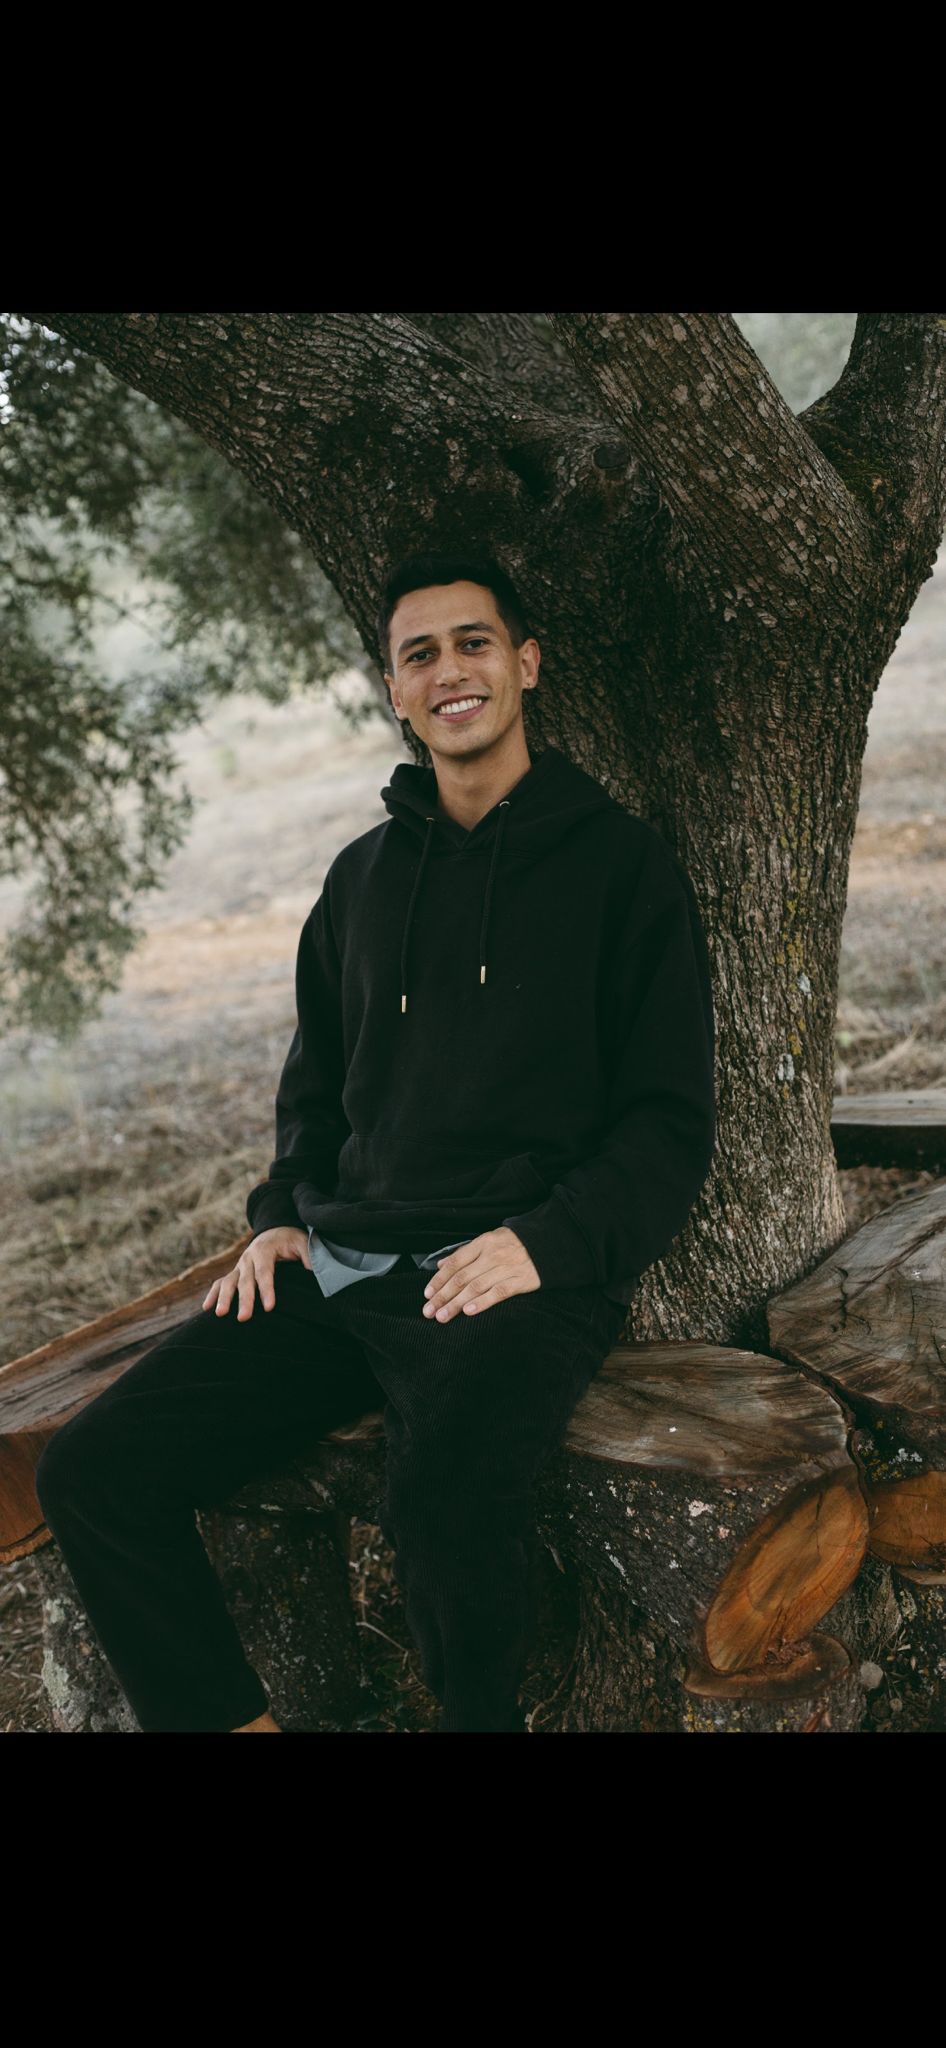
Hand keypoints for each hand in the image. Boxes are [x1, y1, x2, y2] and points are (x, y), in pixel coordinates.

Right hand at [202, 1226, 310, 1320]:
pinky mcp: (235, 1272)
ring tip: (220, 1315)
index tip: (269, 1307)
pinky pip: (220, 1282)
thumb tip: (315, 1272)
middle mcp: (248, 1258)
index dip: (267, 1290)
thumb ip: (308, 1256)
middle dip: (244, 1299)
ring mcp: (239, 1266)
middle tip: (244, 1318)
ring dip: (223, 1298)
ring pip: (228, 1281)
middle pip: (245, 1280)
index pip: (265, 1272)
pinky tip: (206, 1308)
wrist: (275, 1230)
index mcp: (265, 1250)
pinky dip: (212, 1294)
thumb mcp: (302, 1242)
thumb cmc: (291, 1240)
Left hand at [421, 1227, 539, 1321]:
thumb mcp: (489, 1240)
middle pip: (461, 1278)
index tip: (427, 1294)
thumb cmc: (516, 1243)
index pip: (455, 1263)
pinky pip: (499, 1292)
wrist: (550, 1242)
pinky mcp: (521, 1280)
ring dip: (456, 1304)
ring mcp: (507, 1268)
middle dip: (442, 1296)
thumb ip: (465, 1253)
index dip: (439, 1280)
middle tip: (428, 1311)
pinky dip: (482, 1302)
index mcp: (483, 1243)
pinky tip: (468, 1311)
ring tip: (442, 1316)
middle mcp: (492, 1255)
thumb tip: (440, 1264)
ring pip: (476, 1287)